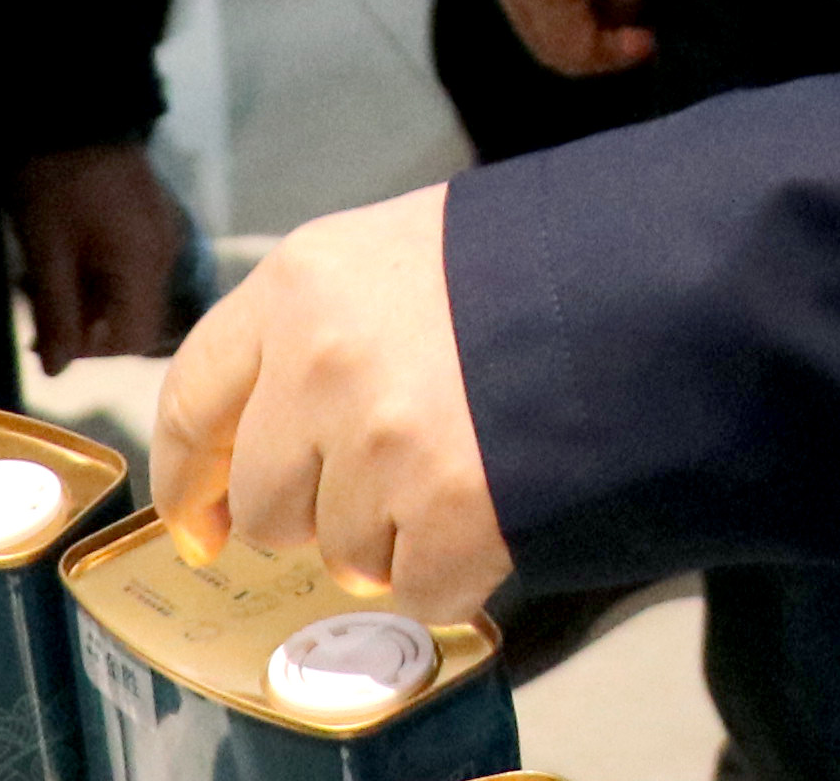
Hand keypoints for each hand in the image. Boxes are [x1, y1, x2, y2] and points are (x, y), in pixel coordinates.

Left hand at [15, 139, 189, 370]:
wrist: (70, 103)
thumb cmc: (54, 180)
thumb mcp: (46, 251)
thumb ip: (56, 315)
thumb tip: (56, 372)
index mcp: (143, 262)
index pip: (132, 339)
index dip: (89, 350)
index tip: (47, 334)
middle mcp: (163, 249)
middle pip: (132, 314)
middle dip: (82, 320)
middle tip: (34, 304)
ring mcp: (159, 228)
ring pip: (127, 289)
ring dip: (86, 294)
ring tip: (41, 275)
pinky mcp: (148, 212)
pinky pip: (129, 261)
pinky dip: (97, 270)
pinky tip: (63, 251)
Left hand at [155, 185, 507, 610]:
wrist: (651, 277)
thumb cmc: (521, 258)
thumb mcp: (397, 249)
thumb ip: (315, 327)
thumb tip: (254, 434)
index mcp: (301, 282)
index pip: (192, 398)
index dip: (188, 477)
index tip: (198, 521)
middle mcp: (323, 363)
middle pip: (265, 505)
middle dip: (314, 514)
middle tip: (378, 483)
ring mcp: (385, 442)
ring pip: (343, 554)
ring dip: (392, 537)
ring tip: (459, 463)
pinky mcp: (452, 510)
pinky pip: (418, 589)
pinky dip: (454, 570)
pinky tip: (491, 502)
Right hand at [473, 0, 656, 75]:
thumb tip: (630, 31)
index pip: (575, 50)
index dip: (616, 56)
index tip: (649, 41)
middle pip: (548, 48)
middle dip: (595, 51)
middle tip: (633, 34)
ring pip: (532, 28)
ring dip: (574, 32)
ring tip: (614, 11)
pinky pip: (521, 1)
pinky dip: (556, 9)